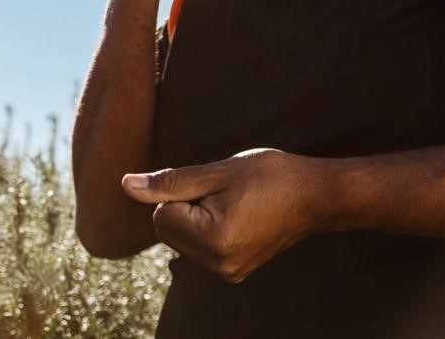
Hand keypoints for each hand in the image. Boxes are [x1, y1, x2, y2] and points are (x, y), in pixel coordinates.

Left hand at [122, 149, 323, 282]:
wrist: (318, 195)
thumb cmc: (270, 175)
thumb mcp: (217, 171)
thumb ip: (169, 182)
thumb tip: (126, 185)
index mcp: (214, 241)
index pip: (161, 214)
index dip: (183, 192)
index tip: (218, 187)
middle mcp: (219, 265)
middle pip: (166, 229)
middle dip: (186, 206)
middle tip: (226, 194)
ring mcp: (228, 272)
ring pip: (180, 238)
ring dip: (195, 217)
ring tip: (234, 204)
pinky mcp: (234, 271)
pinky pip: (197, 247)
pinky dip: (206, 228)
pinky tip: (236, 217)